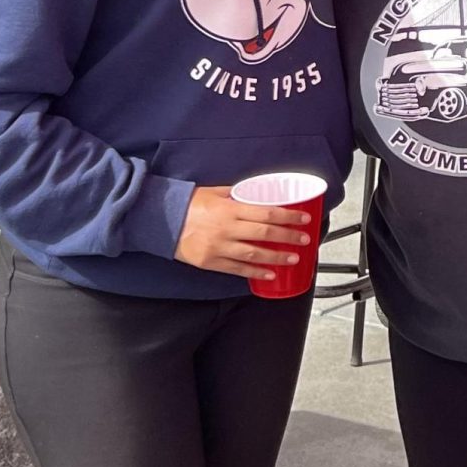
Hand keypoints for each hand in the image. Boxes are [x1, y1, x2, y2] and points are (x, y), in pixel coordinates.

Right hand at [174, 185, 311, 279]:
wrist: (161, 220)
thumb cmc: (188, 204)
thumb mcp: (214, 192)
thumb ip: (236, 195)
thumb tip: (255, 193)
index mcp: (230, 210)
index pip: (267, 212)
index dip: (288, 216)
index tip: (303, 218)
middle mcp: (227, 229)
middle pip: (265, 234)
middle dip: (288, 237)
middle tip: (304, 239)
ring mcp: (219, 247)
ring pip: (254, 254)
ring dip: (276, 257)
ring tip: (292, 258)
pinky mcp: (211, 262)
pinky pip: (237, 269)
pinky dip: (255, 272)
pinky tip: (268, 274)